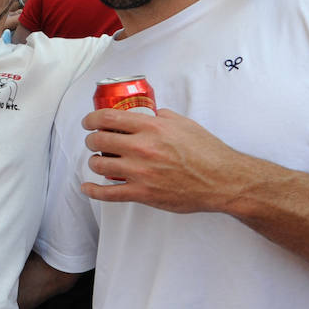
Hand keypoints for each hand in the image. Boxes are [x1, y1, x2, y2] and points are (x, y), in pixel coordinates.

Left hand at [81, 107, 255, 213]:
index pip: (109, 118)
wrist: (221, 180)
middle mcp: (142, 148)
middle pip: (99, 141)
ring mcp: (140, 172)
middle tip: (94, 141)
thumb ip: (162, 116)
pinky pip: (108, 194)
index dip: (92, 119)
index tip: (89, 122)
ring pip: (99, 165)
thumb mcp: (185, 124)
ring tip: (99, 161)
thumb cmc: (207, 152)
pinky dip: (93, 190)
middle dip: (92, 140)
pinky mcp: (142, 194)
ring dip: (95, 162)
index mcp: (152, 127)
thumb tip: (148, 114)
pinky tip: (87, 187)